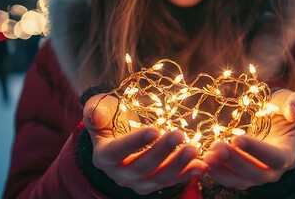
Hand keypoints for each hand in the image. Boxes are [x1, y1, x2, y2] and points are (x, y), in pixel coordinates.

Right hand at [83, 94, 205, 194]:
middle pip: (141, 166)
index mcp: (104, 156)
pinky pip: (171, 182)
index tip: (154, 130)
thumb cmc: (110, 117)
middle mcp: (119, 174)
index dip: (135, 142)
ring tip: (194, 149)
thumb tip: (93, 116)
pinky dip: (187, 174)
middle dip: (162, 152)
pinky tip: (201, 165)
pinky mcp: (154, 184)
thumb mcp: (99, 109)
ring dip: (178, 165)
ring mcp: (137, 182)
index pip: (117, 152)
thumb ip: (95, 111)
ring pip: (159, 178)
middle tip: (179, 135)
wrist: (119, 134)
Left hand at [203, 89, 294, 189]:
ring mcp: (255, 176)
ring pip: (239, 180)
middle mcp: (272, 171)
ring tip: (206, 158)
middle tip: (216, 147)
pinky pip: (227, 179)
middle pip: (254, 172)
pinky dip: (214, 173)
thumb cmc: (280, 109)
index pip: (275, 158)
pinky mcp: (240, 175)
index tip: (237, 138)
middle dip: (234, 161)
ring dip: (221, 171)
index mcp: (287, 155)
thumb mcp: (292, 100)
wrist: (269, 120)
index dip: (256, 150)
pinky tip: (201, 162)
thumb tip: (292, 112)